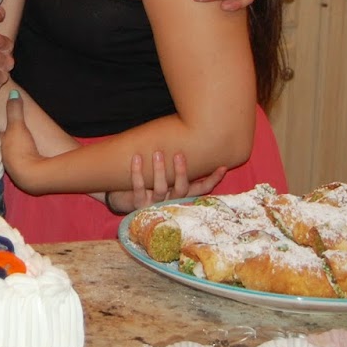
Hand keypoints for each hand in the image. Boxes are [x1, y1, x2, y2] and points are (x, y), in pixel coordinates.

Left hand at [0, 89, 41, 179]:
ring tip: (12, 144)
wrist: (33, 176)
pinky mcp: (24, 174)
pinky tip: (25, 159)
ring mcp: (13, 167)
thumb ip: (15, 110)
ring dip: (11, 150)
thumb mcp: (18, 126)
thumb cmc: (21, 149)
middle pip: (0, 145)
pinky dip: (20, 159)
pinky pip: (19, 163)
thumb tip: (13, 93)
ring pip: (9, 155)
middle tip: (2, 132)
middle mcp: (3, 157)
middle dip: (1, 139)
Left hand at [103, 152, 227, 214]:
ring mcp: (154, 204)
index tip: (222, 167)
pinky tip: (136, 157)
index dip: (212, 180)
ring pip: (161, 189)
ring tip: (158, 153)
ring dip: (160, 170)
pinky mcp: (138, 203)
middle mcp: (170, 201)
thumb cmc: (149, 184)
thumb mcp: (165, 177)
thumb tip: (188, 142)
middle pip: (182, 189)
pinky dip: (137, 172)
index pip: (201, 189)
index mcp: (179, 195)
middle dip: (182, 172)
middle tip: (179, 154)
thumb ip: (176, 167)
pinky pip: (138, 187)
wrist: (123, 199)